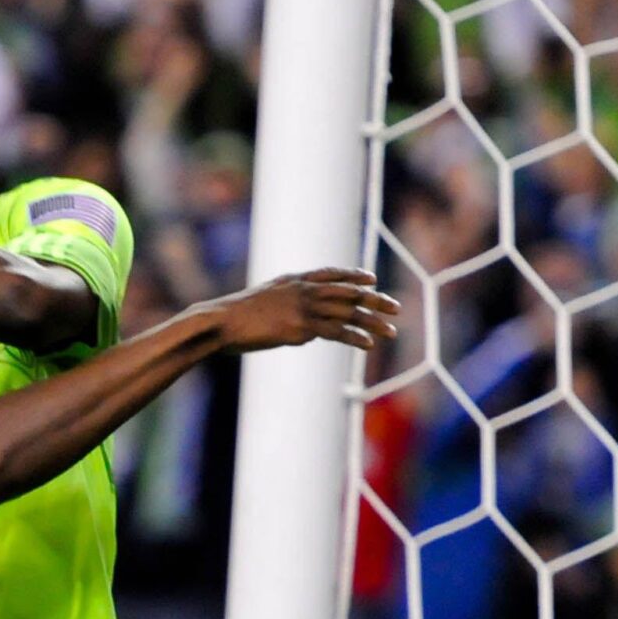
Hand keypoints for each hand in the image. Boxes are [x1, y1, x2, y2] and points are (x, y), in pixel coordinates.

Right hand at [206, 268, 398, 354]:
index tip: (372, 280)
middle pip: (347, 292)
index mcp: (293, 280)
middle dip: (374, 300)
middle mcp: (302, 289)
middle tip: (396, 307)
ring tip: (391, 331)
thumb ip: (289, 311)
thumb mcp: (265, 305)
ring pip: (346, 312)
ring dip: (372, 322)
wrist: (221, 322)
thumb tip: (306, 332)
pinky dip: (353, 337)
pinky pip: (334, 331)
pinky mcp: (300, 327)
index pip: (331, 273)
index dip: (353, 276)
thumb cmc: (236, 318)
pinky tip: (368, 345)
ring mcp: (302, 307)